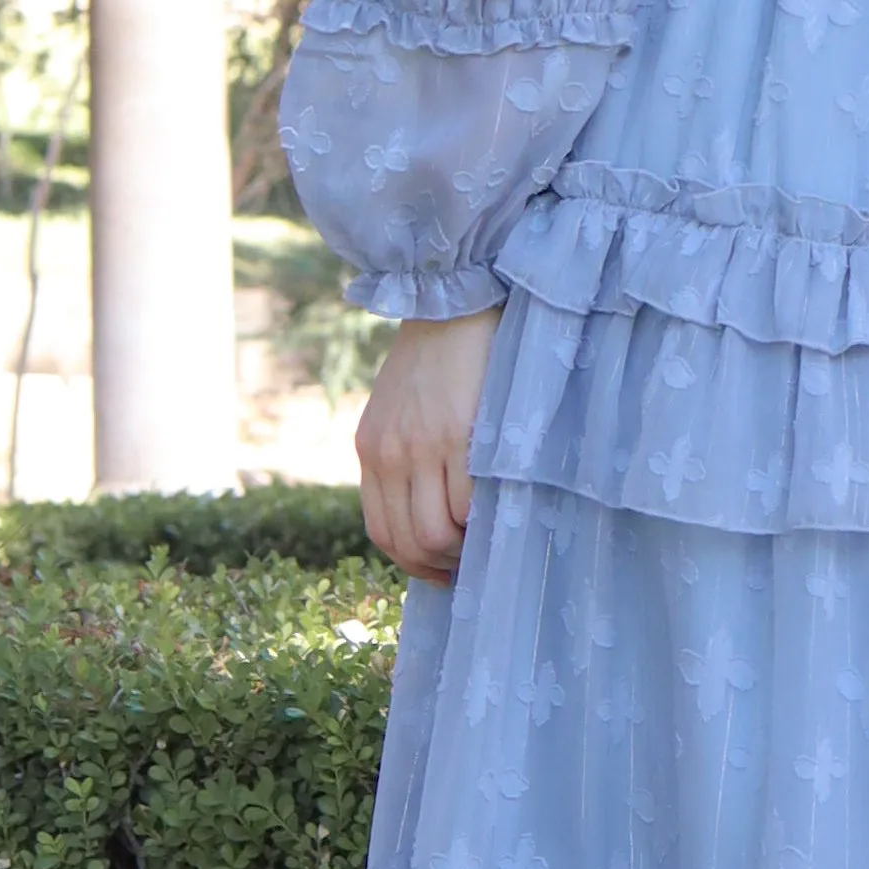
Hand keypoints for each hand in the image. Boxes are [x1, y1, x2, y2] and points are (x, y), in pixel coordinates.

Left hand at [357, 304, 500, 580]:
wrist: (452, 301)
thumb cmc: (435, 358)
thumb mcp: (398, 410)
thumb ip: (401, 455)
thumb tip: (426, 511)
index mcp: (371, 451)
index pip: (382, 531)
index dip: (413, 561)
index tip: (440, 567)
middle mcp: (389, 455)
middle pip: (408, 542)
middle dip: (440, 564)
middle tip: (468, 562)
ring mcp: (421, 448)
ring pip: (436, 533)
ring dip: (463, 549)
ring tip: (484, 538)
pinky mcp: (458, 436)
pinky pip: (467, 505)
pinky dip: (483, 521)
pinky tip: (497, 512)